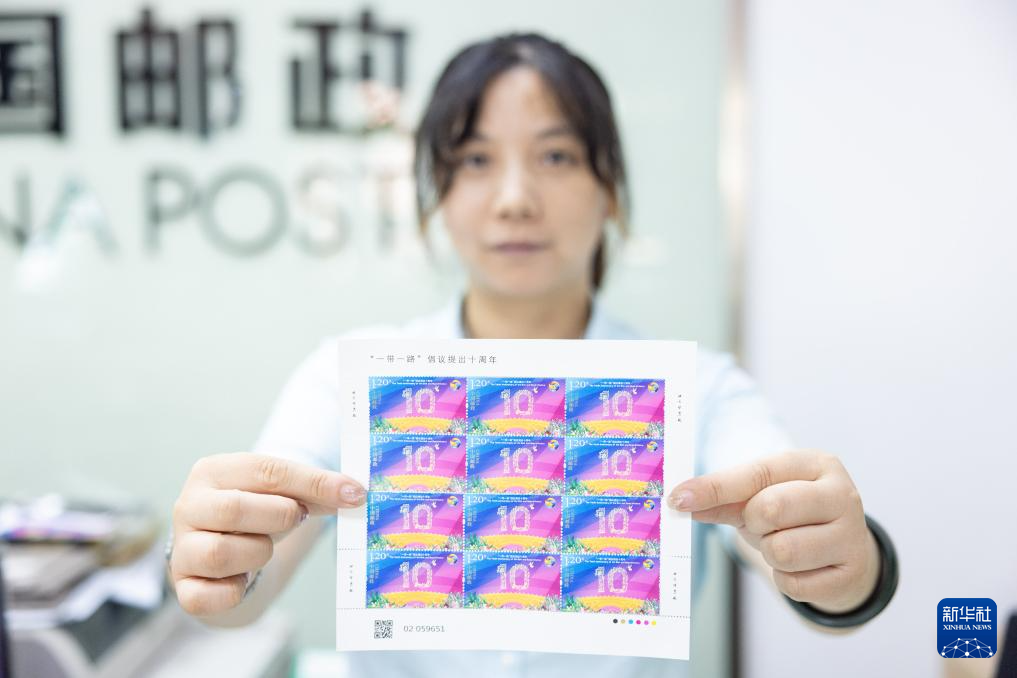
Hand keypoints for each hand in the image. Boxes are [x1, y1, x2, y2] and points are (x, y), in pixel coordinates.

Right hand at [170, 453, 365, 616]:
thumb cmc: (255, 517)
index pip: (266, 470)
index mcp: (213, 472)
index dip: (314, 482)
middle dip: (279, 516)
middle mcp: (188, 506)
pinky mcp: (183, 587)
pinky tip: (243, 580)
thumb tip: (354, 493)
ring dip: (258, 553)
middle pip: (234, 509)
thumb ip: (314, 491)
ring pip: (221, 553)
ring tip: (263, 549)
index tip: (353, 494)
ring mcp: (181, 548)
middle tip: (296, 519)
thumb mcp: (281, 495)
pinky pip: (207, 596)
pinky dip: (235, 591)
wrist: (223, 557)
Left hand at [669, 450, 879, 612]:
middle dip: (754, 523)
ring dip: (770, 553)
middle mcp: (842, 494)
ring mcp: (852, 536)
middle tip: (762, 524)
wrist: (842, 551)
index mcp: (816, 464)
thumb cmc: (793, 515)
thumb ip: (723, 497)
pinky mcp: (851, 574)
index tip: (678, 498)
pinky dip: (786, 579)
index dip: (714, 487)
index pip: (758, 473)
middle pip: (771, 508)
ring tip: (783, 544)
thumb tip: (681, 501)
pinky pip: (794, 585)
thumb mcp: (761, 496)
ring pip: (782, 551)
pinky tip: (801, 567)